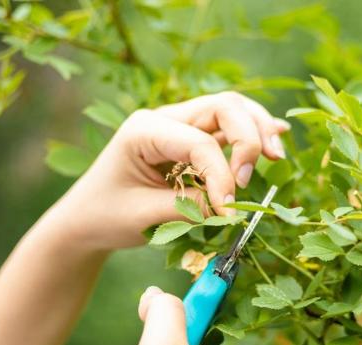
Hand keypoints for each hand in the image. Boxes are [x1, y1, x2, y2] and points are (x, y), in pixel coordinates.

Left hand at [50, 92, 288, 251]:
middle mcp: (164, 118)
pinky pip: (228, 127)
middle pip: (223, 107)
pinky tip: (275, 139)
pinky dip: (252, 133)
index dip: (221, 176)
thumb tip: (230, 206)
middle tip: (251, 176)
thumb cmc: (106, 216)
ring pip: (231, 109)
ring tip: (276, 154)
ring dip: (257, 129)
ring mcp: (179, 125)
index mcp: (144, 129)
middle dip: (248, 137)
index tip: (229, 210)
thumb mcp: (143, 216)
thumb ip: (188, 207)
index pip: (199, 142)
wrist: (85, 220)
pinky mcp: (191, 139)